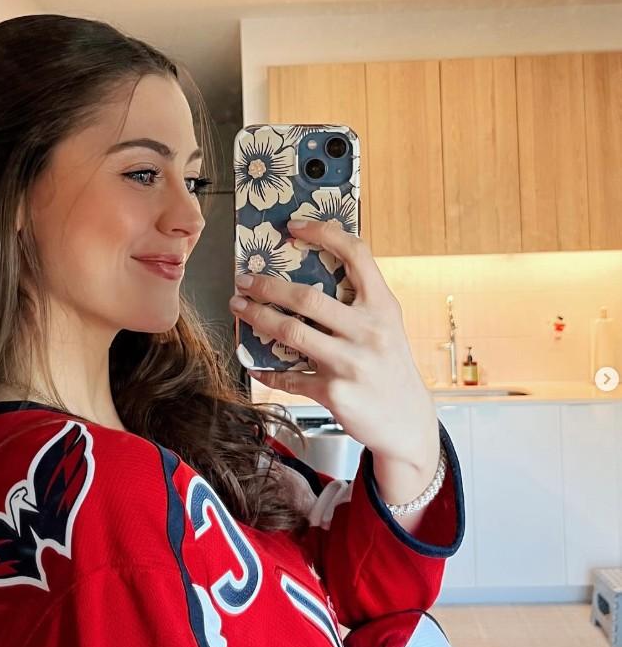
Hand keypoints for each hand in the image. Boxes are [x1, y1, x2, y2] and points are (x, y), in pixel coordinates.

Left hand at [230, 220, 438, 473]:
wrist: (406, 420)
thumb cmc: (390, 368)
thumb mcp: (386, 328)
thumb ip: (357, 305)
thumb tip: (306, 282)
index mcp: (382, 307)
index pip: (356, 255)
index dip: (323, 233)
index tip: (294, 226)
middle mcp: (369, 331)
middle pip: (307, 297)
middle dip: (267, 286)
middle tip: (244, 280)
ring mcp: (351, 362)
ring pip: (291, 332)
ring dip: (258, 317)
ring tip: (240, 308)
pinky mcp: (334, 392)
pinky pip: (289, 377)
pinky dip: (267, 370)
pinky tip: (254, 364)